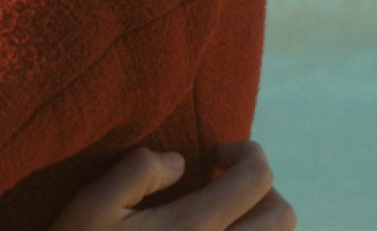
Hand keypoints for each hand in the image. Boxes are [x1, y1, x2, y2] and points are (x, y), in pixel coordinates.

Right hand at [49, 142, 293, 230]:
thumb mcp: (93, 206)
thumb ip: (138, 171)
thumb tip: (180, 162)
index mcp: (193, 228)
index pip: (257, 177)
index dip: (244, 153)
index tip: (213, 156)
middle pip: (283, 214)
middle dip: (261, 188)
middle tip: (222, 184)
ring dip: (261, 222)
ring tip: (223, 215)